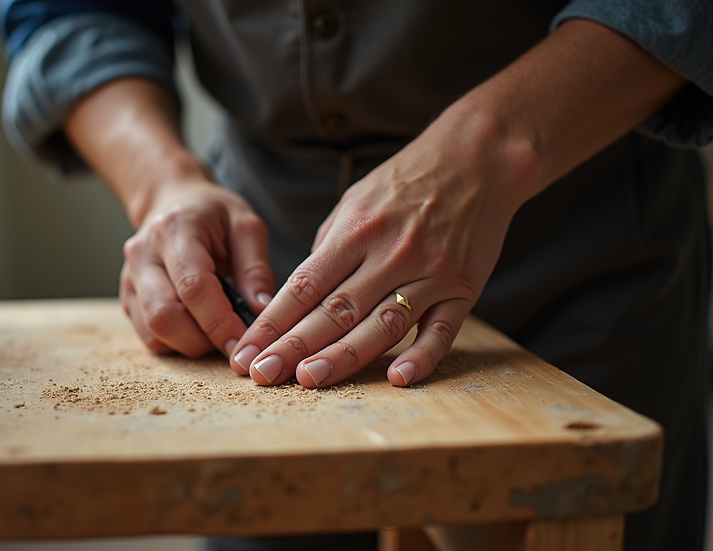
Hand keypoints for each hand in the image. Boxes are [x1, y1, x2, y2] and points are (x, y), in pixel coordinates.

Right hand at [120, 175, 275, 356]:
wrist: (173, 199)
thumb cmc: (213, 214)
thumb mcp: (245, 226)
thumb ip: (255, 269)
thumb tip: (261, 313)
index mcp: (174, 230)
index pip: (193, 287)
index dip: (220, 323)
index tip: (244, 343)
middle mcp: (143, 254)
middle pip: (164, 317)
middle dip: (203, 341)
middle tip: (231, 340)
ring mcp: (130, 277)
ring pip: (153, 332)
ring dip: (190, 344)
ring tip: (216, 331)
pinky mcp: (128, 296)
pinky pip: (148, 335)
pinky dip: (176, 343)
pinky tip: (197, 328)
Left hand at [228, 108, 533, 386]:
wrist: (477, 158)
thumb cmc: (406, 181)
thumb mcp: (355, 201)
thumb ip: (329, 249)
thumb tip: (301, 295)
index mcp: (356, 231)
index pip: (304, 286)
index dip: (272, 323)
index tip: (246, 352)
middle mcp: (390, 253)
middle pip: (335, 310)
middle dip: (294, 347)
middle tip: (263, 376)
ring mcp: (429, 272)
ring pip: (381, 325)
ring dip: (344, 356)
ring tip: (309, 382)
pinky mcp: (464, 287)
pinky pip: (442, 329)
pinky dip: (421, 356)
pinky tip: (396, 378)